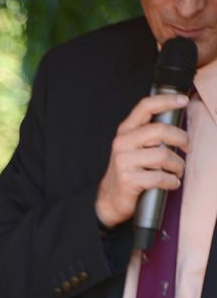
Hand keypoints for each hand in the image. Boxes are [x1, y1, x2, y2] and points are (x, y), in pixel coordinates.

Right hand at [95, 94, 188, 227]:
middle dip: (181, 139)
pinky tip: (172, 183)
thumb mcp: (134, 147)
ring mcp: (123, 161)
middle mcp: (122, 143)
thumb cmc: (129, 170)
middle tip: (187, 147)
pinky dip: (172, 181)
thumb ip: (149, 134)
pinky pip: (160, 177)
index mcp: (125, 131)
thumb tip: (177, 127)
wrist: (111, 197)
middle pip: (160, 131)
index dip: (166, 100)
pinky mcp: (128, 179)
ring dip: (178, 165)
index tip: (183, 100)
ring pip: (163, 155)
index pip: (145, 107)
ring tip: (177, 171)